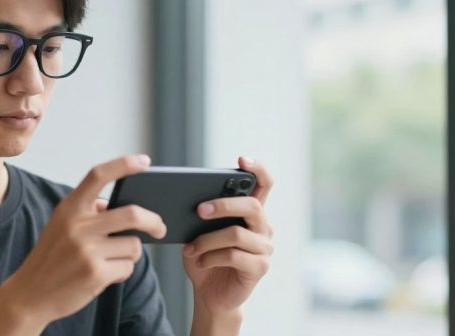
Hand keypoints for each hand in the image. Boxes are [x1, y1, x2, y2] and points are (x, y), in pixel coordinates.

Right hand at [5, 155, 167, 325]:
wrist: (30, 294)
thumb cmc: (52, 258)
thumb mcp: (61, 226)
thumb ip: (89, 213)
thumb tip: (126, 206)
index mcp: (68, 208)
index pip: (98, 175)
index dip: (124, 165)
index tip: (145, 162)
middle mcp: (77, 225)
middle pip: (132, 214)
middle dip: (153, 221)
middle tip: (160, 228)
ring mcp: (86, 250)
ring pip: (133, 245)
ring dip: (129, 254)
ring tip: (109, 261)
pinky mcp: (95, 273)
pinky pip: (127, 267)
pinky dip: (122, 271)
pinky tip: (104, 275)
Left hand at [182, 156, 274, 315]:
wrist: (209, 295)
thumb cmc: (204, 259)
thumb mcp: (199, 233)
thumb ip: (202, 217)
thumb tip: (193, 202)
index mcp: (251, 214)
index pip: (264, 185)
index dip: (257, 170)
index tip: (242, 160)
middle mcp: (263, 228)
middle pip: (252, 206)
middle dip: (223, 205)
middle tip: (198, 210)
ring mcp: (264, 248)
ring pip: (236, 233)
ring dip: (207, 240)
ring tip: (190, 248)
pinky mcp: (260, 267)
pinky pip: (234, 255)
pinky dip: (211, 257)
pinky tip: (200, 261)